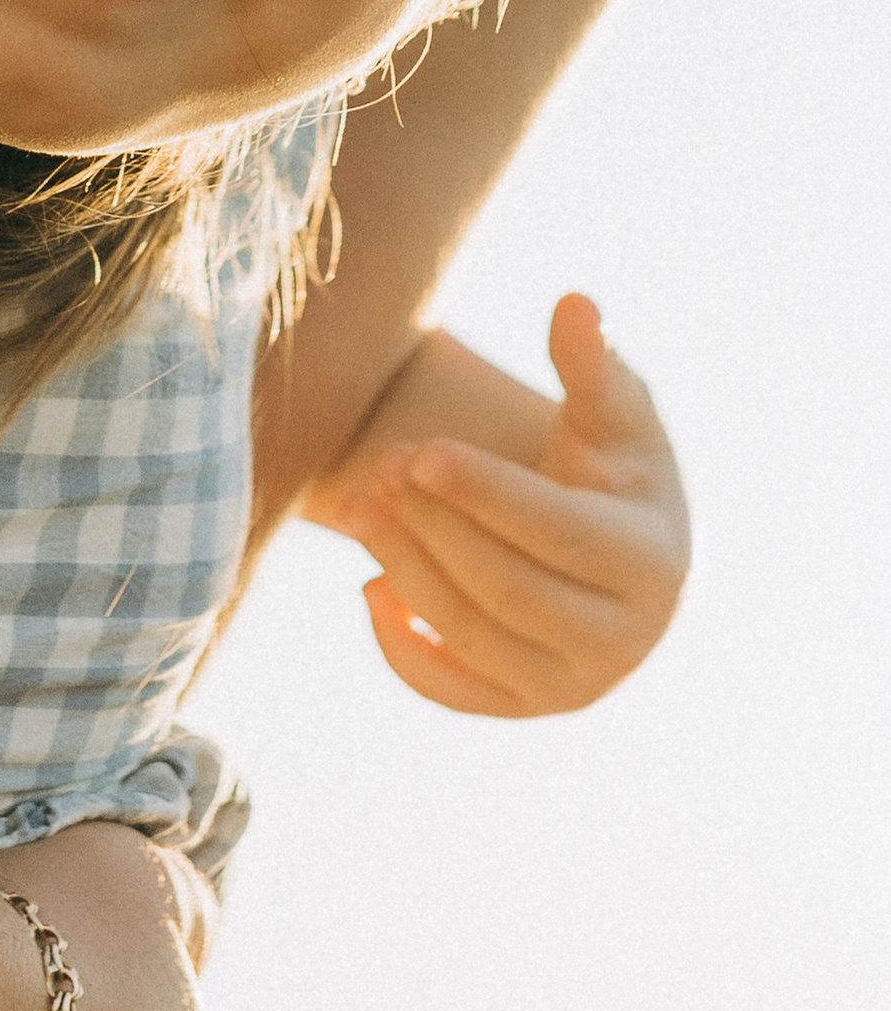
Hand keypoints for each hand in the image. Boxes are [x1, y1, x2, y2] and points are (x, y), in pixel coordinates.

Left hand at [316, 298, 687, 719]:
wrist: (614, 553)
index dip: (485, 493)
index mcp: (652, 563)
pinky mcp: (523, 707)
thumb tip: (573, 303)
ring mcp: (573, 684)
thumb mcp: (614, 415)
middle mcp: (623, 640)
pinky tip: (371, 584)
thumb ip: (593, 364)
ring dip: (405, 571)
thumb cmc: (611, 468)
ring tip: (360, 507)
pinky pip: (450, 690)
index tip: (419, 449)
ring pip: (471, 636)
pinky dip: (401, 645)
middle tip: (380, 466)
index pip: (558, 535)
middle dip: (435, 529)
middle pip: (507, 591)